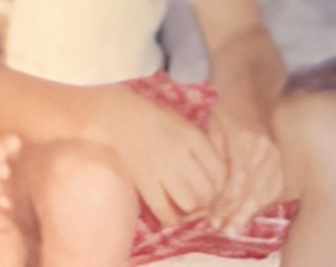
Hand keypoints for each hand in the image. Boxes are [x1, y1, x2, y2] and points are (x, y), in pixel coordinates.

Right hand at [98, 86, 225, 225]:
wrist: (114, 116)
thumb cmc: (149, 119)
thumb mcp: (182, 124)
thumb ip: (200, 146)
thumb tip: (217, 175)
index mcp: (193, 135)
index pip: (220, 172)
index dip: (221, 187)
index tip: (215, 189)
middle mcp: (181, 152)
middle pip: (208, 191)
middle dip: (208, 201)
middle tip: (202, 201)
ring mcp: (162, 168)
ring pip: (190, 204)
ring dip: (191, 210)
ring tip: (186, 206)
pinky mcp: (144, 182)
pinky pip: (165, 212)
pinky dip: (171, 218)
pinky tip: (171, 214)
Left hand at [206, 105, 283, 230]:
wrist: (251, 89)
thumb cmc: (226, 110)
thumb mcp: (214, 131)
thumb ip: (216, 162)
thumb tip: (212, 194)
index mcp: (245, 140)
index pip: (236, 183)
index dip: (225, 205)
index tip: (212, 220)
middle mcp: (265, 148)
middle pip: (253, 192)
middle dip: (237, 214)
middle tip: (223, 230)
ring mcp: (275, 152)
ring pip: (267, 191)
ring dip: (251, 212)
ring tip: (235, 227)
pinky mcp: (280, 155)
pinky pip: (276, 184)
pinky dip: (264, 201)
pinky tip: (252, 211)